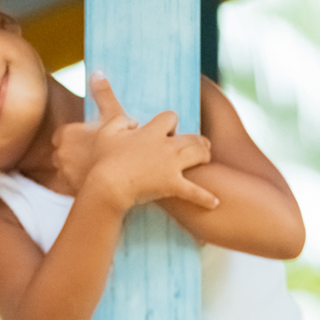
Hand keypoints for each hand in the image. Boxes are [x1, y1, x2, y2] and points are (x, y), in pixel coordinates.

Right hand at [55, 72, 217, 210]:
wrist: (107, 184)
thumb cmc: (104, 159)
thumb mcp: (106, 132)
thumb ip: (120, 121)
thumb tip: (131, 120)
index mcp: (152, 131)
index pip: (170, 117)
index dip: (171, 121)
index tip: (169, 126)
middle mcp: (167, 145)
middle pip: (192, 136)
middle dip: (197, 139)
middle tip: (200, 143)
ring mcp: (172, 166)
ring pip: (200, 155)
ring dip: (205, 155)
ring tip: (206, 158)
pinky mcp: (173, 186)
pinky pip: (194, 192)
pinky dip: (205, 198)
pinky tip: (215, 202)